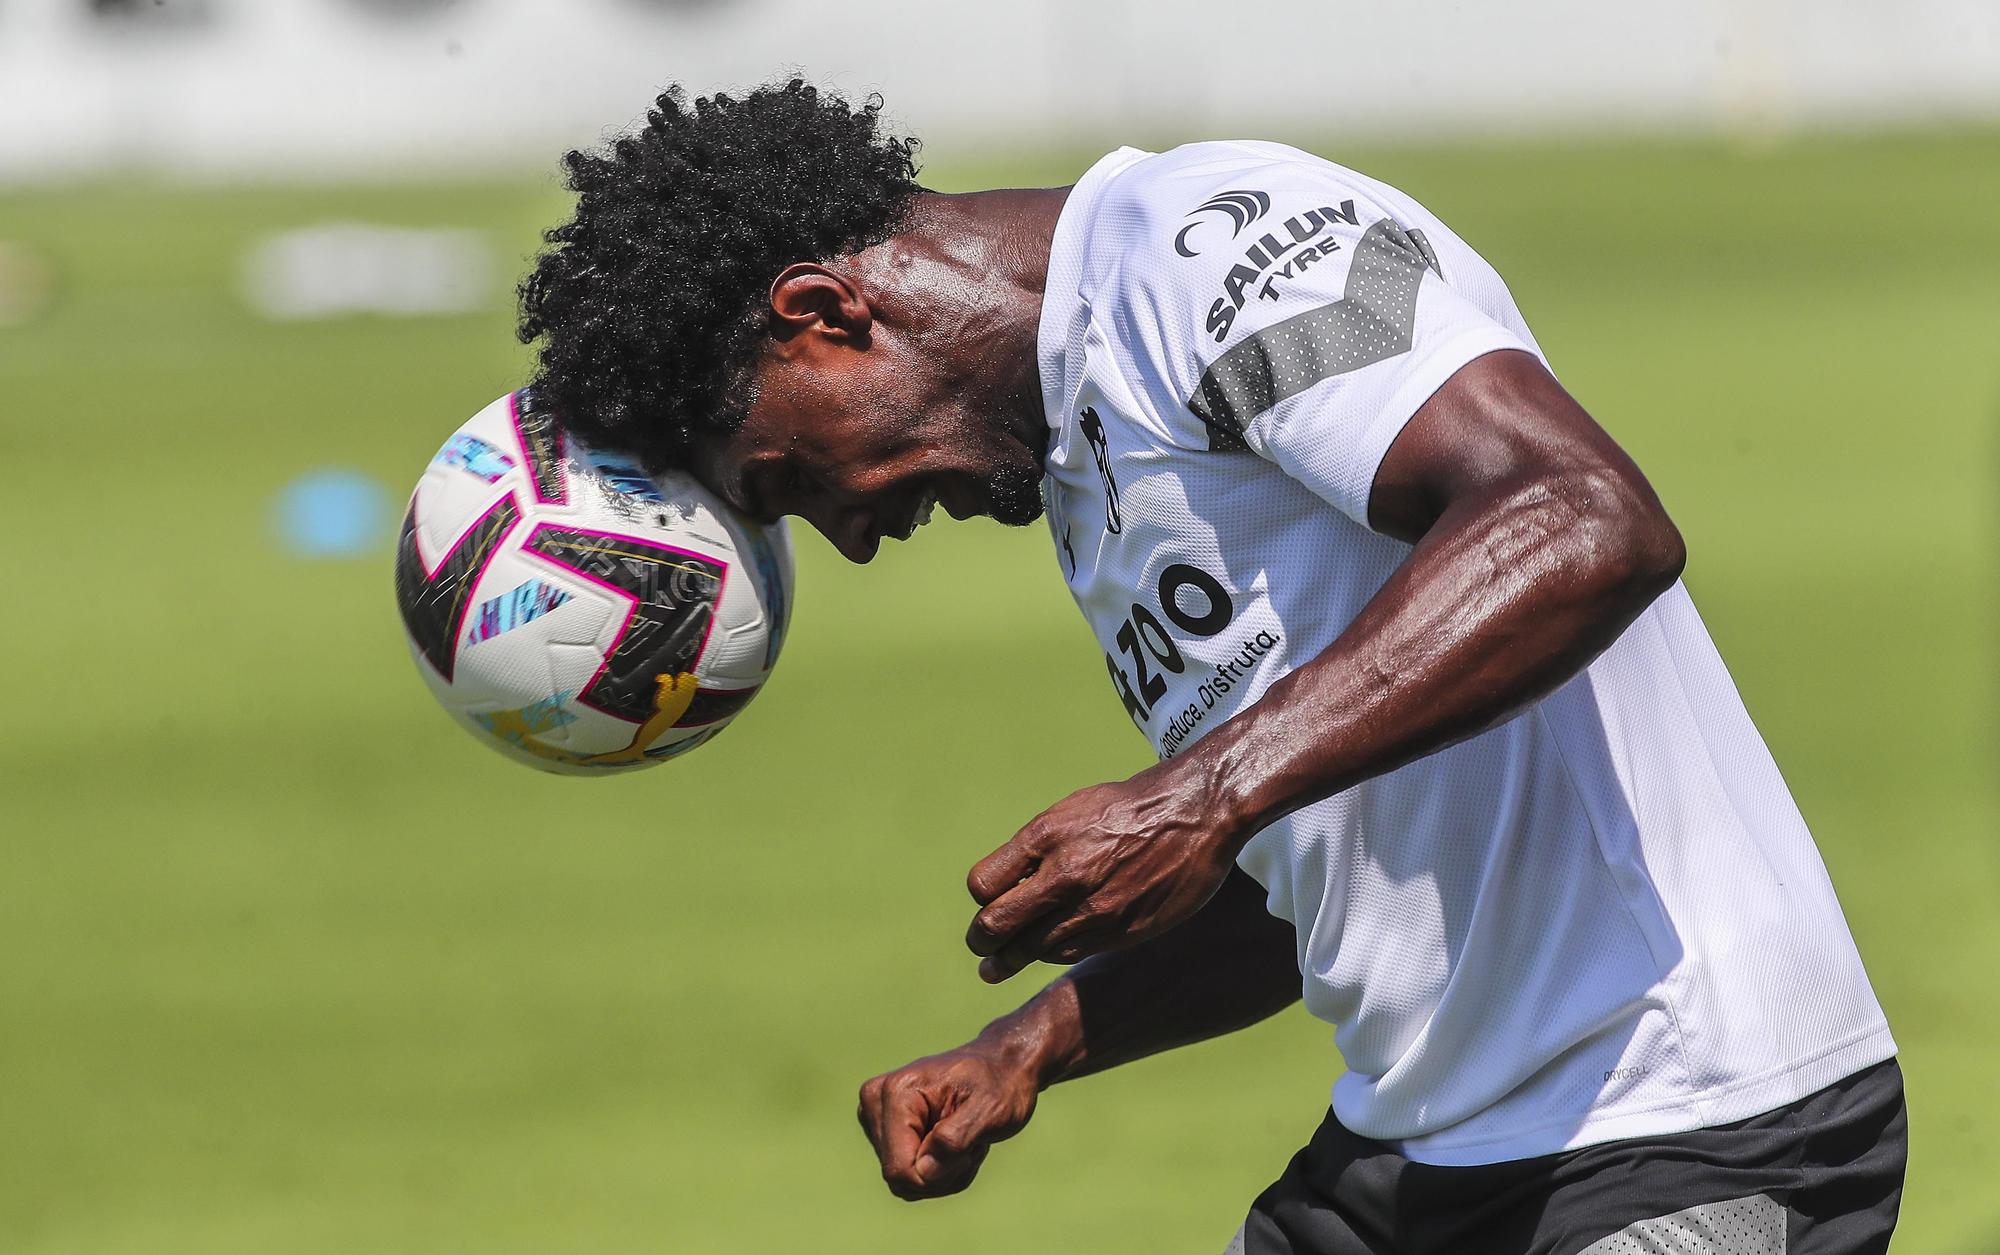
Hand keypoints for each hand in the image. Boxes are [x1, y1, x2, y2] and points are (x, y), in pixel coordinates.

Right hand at [856, 1041, 1040, 1200]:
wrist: (1001, 1068)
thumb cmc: (999, 1085)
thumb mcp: (990, 1109)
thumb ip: (955, 1140)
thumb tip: (923, 1172)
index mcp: (896, 1092)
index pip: (900, 1168)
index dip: (939, 1174)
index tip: (970, 1146)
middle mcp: (876, 1102)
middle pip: (900, 1177)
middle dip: (942, 1173)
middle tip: (972, 1142)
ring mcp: (876, 1116)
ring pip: (904, 1181)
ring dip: (944, 1174)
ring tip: (967, 1141)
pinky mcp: (885, 1131)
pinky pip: (909, 1177)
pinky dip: (940, 1172)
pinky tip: (957, 1145)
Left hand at [965, 764, 1237, 982]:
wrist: (1196, 814)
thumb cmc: (1130, 808)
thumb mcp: (1072, 812)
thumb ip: (1036, 851)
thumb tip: (1005, 886)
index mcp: (1046, 838)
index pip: (982, 886)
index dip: (983, 898)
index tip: (991, 900)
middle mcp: (1065, 876)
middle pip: (995, 927)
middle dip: (983, 940)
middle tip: (982, 947)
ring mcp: (1093, 909)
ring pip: (1031, 949)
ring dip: (1014, 956)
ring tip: (1000, 964)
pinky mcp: (1120, 932)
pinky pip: (1069, 954)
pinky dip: (1054, 953)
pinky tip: (1052, 947)